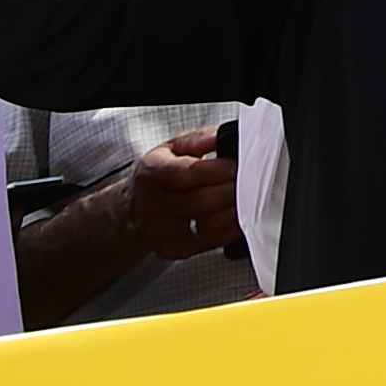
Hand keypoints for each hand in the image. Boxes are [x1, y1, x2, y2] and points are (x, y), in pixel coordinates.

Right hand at [123, 126, 238, 261]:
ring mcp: (160, 231)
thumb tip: (226, 137)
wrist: (132, 208)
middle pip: (202, 200)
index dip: (218, 170)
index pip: (187, 173)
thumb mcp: (172, 148)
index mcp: (151, 173)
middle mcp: (151, 205)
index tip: (238, 166)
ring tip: (251, 198)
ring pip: (209, 223)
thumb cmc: (158, 176)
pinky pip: (210, 242)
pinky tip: (241, 217)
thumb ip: (200, 139)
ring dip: (236, 211)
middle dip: (233, 190)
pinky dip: (231, 230)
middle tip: (253, 181)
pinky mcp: (173, 249)